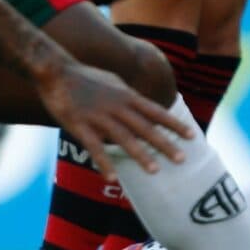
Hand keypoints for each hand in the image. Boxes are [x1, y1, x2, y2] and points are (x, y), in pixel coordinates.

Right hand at [36, 57, 194, 174]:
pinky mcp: (80, 125)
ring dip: (141, 155)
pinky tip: (113, 178)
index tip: (192, 136)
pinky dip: (104, 162)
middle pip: (145, 128)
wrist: (57, 71)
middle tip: (182, 160)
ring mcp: (99, 117)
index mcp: (126, 96)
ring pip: (124, 138)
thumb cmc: (85, 77)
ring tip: (155, 171)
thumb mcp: (114, 82)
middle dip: (165, 144)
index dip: (174, 124)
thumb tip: (143, 104)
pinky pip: (94, 147)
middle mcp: (117, 106)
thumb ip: (129, 96)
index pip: (156, 112)